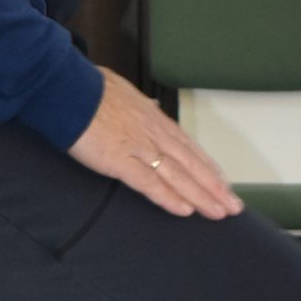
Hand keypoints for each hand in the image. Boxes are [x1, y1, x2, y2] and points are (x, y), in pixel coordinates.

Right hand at [68, 67, 244, 219]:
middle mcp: (153, 133)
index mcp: (154, 118)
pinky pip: (149, 183)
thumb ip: (140, 102)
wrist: (67, 88)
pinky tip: (185, 211)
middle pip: (191, 163)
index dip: (207, 166)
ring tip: (219, 212)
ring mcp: (139, 147)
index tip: (222, 182)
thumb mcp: (124, 90)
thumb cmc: (89, 88)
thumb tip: (151, 105)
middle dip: (214, 186)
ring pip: (178, 176)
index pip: (188, 146)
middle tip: (233, 206)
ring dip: (201, 196)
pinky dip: (169, 197)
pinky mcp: (120, 161)